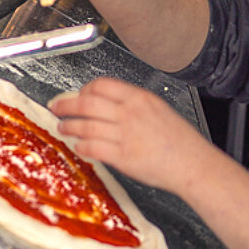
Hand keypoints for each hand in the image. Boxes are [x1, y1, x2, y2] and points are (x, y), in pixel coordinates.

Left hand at [49, 77, 220, 197]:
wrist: (192, 163)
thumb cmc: (180, 140)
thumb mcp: (159, 109)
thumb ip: (134, 104)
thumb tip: (108, 103)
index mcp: (139, 98)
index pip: (102, 85)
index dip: (84, 90)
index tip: (77, 95)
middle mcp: (130, 113)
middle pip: (87, 103)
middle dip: (65, 105)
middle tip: (56, 108)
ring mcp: (125, 135)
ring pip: (85, 126)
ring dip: (69, 126)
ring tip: (63, 128)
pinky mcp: (122, 157)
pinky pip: (92, 148)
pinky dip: (81, 146)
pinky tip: (79, 146)